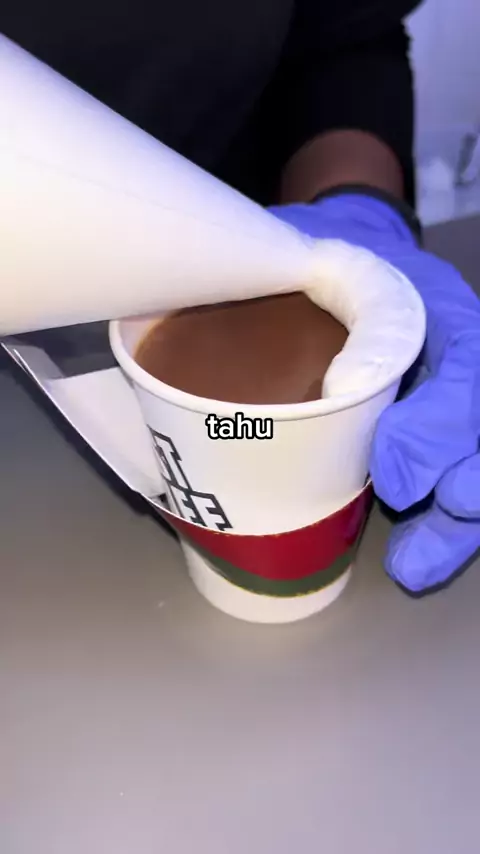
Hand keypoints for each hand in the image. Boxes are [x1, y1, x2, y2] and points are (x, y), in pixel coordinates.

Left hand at [270, 194, 479, 592]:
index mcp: (431, 305)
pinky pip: (450, 478)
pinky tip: (413, 559)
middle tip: (414, 537)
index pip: (461, 360)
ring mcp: (444, 396)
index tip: (392, 476)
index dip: (438, 424)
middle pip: (478, 422)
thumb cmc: (321, 252)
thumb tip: (248, 338)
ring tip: (414, 567)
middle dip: (457, 482)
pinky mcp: (429, 433)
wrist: (346, 254)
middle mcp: (451, 355)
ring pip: (472, 460)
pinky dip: (438, 523)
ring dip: (452, 522)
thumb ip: (291, 279)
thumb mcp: (305, 246)